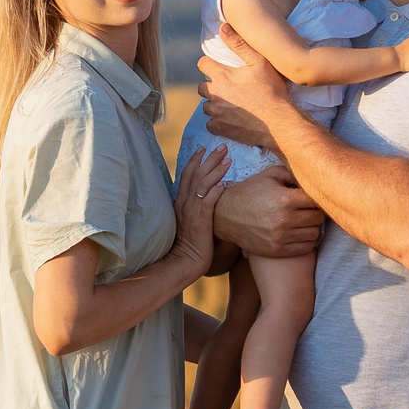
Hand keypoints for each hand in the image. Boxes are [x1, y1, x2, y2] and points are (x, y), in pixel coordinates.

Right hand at [170, 147, 229, 276]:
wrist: (183, 262)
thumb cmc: (190, 245)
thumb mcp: (190, 222)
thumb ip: (198, 209)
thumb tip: (211, 199)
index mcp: (181, 202)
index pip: (186, 176)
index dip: (194, 161)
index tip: (203, 148)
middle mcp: (184, 204)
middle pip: (196, 175)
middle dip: (209, 159)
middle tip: (221, 146)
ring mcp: (191, 212)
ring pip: (202, 185)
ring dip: (215, 171)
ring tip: (228, 160)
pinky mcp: (200, 223)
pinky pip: (207, 203)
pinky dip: (215, 192)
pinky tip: (224, 184)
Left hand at [199, 24, 293, 123]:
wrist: (279, 122)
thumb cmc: (271, 91)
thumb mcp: (259, 62)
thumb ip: (239, 44)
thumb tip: (223, 27)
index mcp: (222, 76)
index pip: (203, 64)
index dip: (209, 64)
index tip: (218, 68)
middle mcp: (215, 94)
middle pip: (202, 87)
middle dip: (211, 86)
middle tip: (228, 88)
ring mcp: (216, 113)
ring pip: (207, 106)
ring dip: (215, 104)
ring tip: (232, 104)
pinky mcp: (220, 129)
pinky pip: (211, 124)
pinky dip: (218, 122)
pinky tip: (231, 119)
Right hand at [212, 170, 322, 259]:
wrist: (225, 215)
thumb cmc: (250, 192)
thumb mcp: (269, 175)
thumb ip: (293, 174)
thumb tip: (314, 179)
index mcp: (284, 198)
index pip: (316, 200)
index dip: (317, 197)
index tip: (312, 197)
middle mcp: (284, 219)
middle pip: (318, 218)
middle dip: (316, 212)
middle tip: (309, 209)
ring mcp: (280, 237)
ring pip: (314, 234)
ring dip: (313, 227)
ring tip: (305, 221)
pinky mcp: (277, 250)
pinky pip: (306, 248)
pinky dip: (307, 241)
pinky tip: (299, 232)